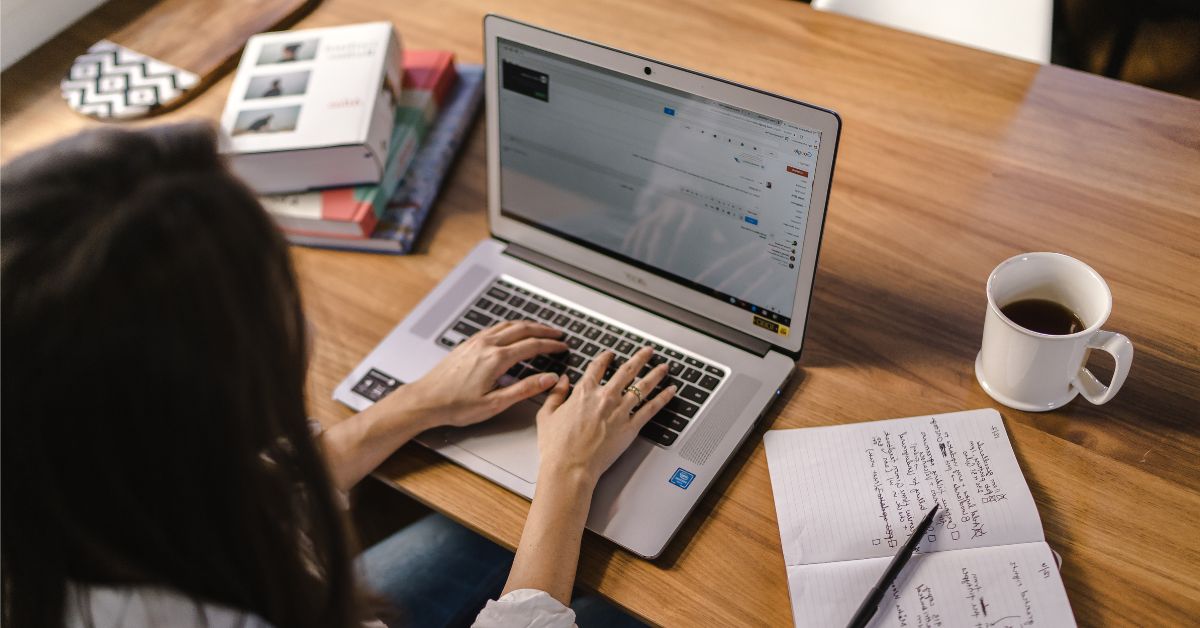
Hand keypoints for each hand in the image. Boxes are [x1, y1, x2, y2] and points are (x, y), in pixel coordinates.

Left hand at [393, 321, 567, 428]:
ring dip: (527, 325)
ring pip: (508, 325)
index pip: (532, 346)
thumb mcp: (495, 403)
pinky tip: (512, 332)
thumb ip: (524, 389)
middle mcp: (487, 345)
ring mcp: (475, 342)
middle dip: (543, 330)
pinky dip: (510, 327)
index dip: (551, 345)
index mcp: (497, 359)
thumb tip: (548, 379)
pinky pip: (494, 328)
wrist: (425, 400)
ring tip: (540, 330)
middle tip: (558, 333)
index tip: (563, 346)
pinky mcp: (467, 344)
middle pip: (522, 329)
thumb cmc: (456, 406)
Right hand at [536, 346, 676, 485]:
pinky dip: (663, 398)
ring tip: (663, 366)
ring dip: (655, 374)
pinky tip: (670, 391)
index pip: (598, 367)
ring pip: (643, 386)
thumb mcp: (546, 415)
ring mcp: (620, 411)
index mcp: (583, 392)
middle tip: (648, 351)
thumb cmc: (556, 447)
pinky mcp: (631, 427)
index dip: (605, 358)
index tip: (610, 354)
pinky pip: (651, 408)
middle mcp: (605, 397)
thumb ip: (556, 394)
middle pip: (627, 371)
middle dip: (639, 358)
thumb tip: (562, 380)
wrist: (570, 467)